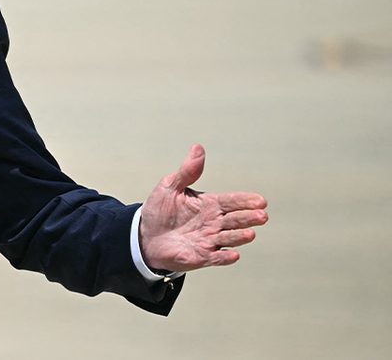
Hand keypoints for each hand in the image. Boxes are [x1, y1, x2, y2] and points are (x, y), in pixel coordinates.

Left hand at [139, 144, 267, 272]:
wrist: (145, 236)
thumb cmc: (160, 211)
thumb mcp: (170, 187)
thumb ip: (187, 171)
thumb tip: (198, 148)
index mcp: (209, 204)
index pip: (231, 201)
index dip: (245, 201)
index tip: (260, 201)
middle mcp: (214, 223)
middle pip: (235, 220)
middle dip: (249, 218)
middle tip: (262, 216)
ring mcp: (209, 240)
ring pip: (229, 238)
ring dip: (240, 237)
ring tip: (250, 234)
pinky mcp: (201, 257)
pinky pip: (215, 258)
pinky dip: (224, 257)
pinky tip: (233, 255)